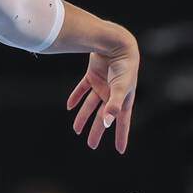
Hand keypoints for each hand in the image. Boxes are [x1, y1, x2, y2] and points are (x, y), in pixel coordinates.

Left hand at [66, 29, 138, 153]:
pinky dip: (75, 97)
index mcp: (123, 99)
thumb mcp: (121, 88)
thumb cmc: (124, 66)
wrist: (116, 42)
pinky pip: (82, 89)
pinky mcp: (92, 75)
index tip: (120, 150)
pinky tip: (69, 107)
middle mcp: (112, 94)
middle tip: (91, 145)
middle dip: (98, 130)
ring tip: (76, 130)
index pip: (122, 122)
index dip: (121, 136)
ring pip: (90, 105)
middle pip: (103, 116)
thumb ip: (113, 106)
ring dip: (83, 116)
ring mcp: (102, 85)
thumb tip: (106, 124)